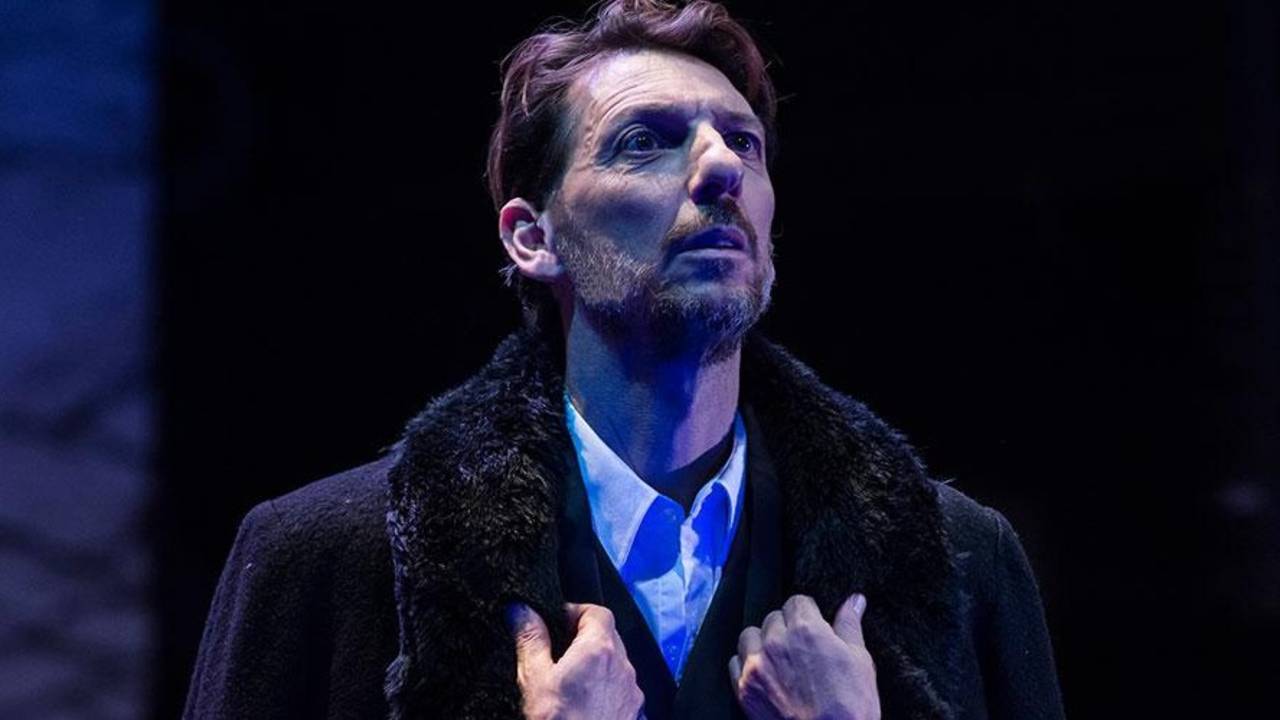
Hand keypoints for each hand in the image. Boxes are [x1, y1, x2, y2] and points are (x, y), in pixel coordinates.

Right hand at [507, 601, 644, 719]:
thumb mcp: (534, 679)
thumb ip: (530, 639)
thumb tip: (520, 609)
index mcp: (599, 650)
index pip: (597, 612)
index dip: (575, 612)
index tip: (555, 623)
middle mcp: (622, 667)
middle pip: (608, 636)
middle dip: (584, 637)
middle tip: (557, 651)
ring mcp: (631, 692)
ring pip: (616, 664)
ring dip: (595, 664)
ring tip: (567, 681)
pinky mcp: (633, 713)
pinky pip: (621, 690)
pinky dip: (604, 688)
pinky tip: (583, 705)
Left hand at [728, 593, 879, 719]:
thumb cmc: (851, 706)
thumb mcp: (860, 661)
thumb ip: (850, 625)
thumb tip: (855, 600)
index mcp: (806, 629)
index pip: (797, 602)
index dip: (808, 614)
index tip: (814, 627)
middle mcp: (776, 642)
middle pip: (773, 618)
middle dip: (786, 628)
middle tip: (801, 649)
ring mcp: (756, 666)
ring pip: (750, 636)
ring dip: (762, 642)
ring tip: (780, 660)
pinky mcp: (744, 689)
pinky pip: (735, 662)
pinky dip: (746, 664)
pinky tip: (764, 674)